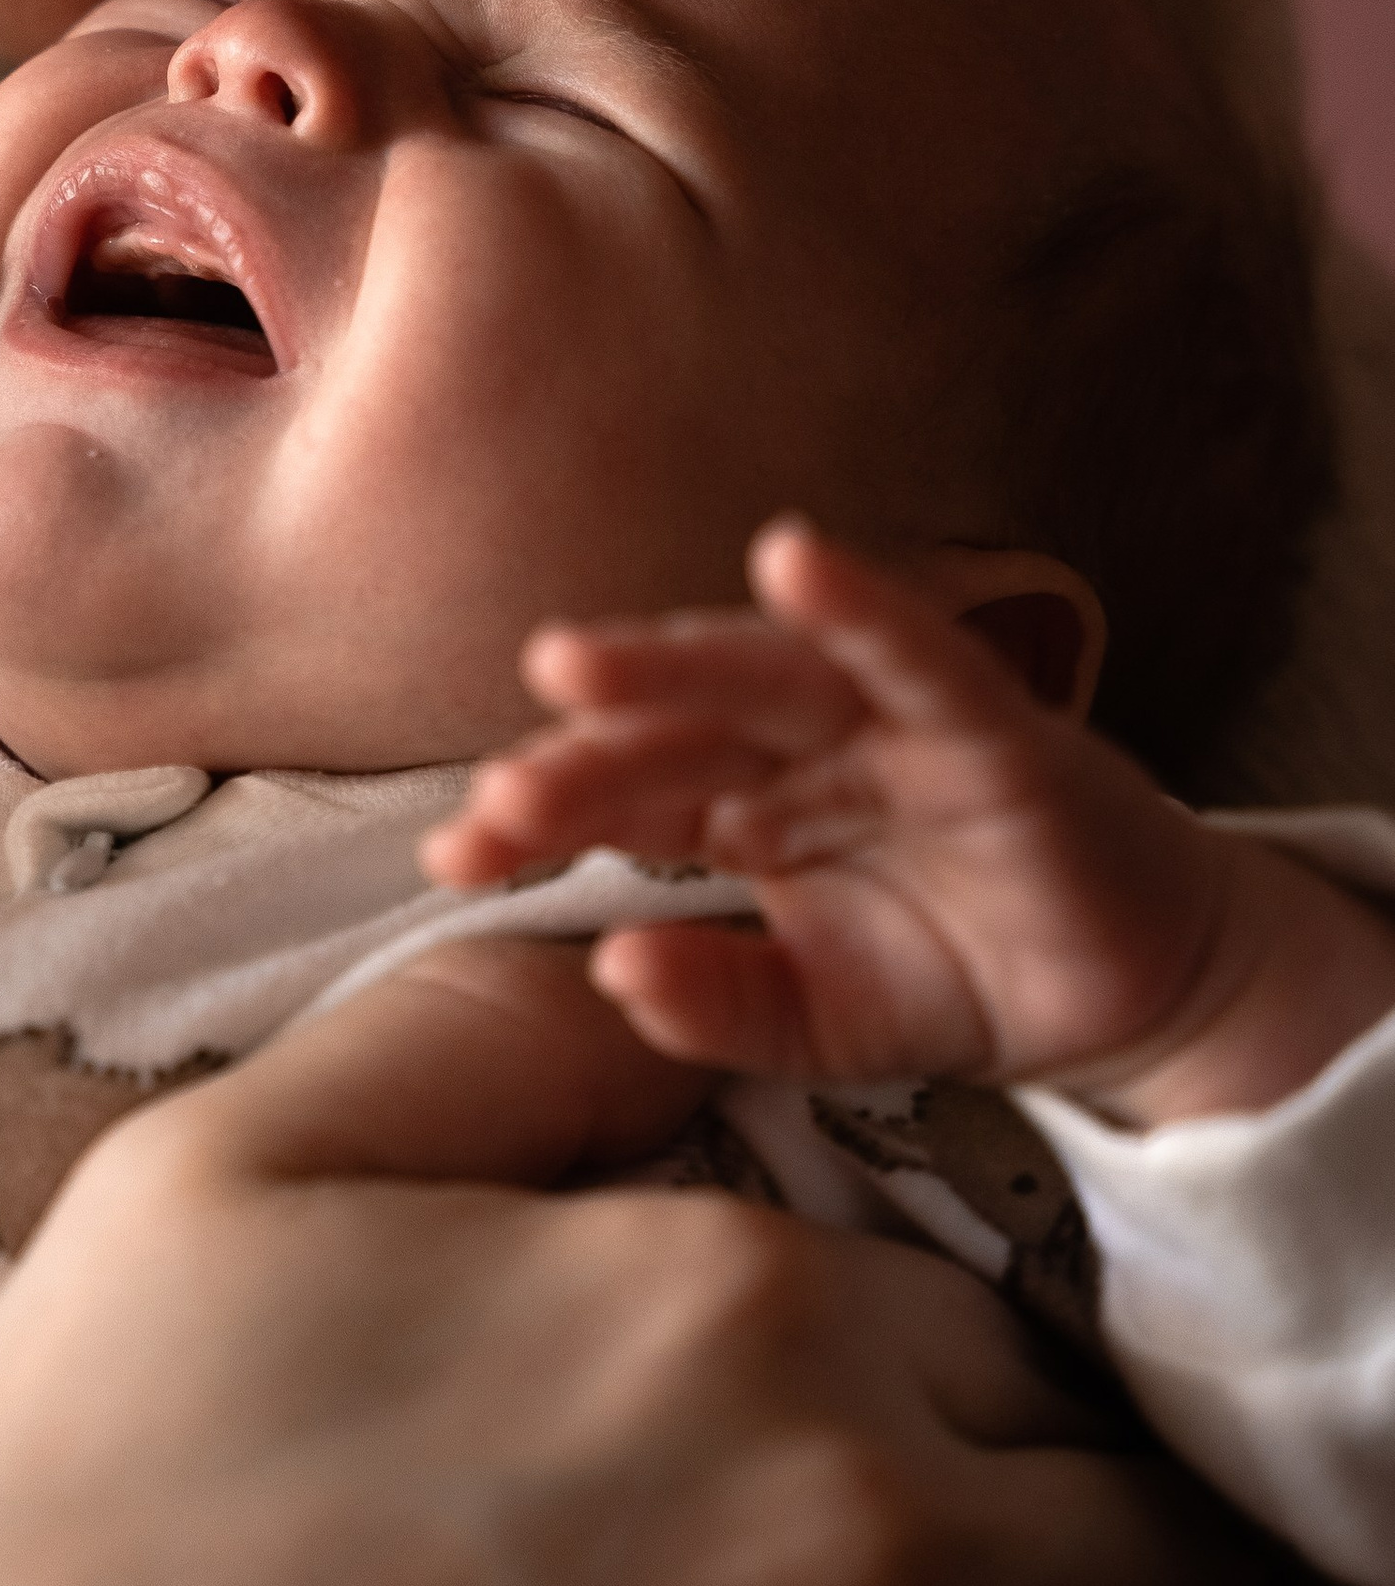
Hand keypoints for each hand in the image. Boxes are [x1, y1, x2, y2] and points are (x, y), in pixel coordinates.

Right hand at [0, 943, 1372, 1585]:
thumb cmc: (67, 1572)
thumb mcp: (206, 1191)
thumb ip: (468, 1031)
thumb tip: (644, 951)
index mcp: (729, 1316)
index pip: (962, 1319)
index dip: (887, 1389)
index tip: (788, 1472)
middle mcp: (881, 1551)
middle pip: (1113, 1504)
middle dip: (1032, 1534)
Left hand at [422, 518, 1394, 1123]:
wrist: (1133, 996)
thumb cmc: (959, 975)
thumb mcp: (816, 1024)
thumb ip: (717, 1005)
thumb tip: (612, 976)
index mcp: (742, 806)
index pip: (622, 800)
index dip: (538, 821)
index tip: (451, 858)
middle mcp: (800, 750)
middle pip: (669, 737)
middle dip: (579, 759)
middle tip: (496, 798)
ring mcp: (890, 727)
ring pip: (764, 681)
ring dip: (669, 666)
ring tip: (572, 665)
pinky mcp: (991, 727)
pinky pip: (919, 654)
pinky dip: (861, 605)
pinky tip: (795, 561)